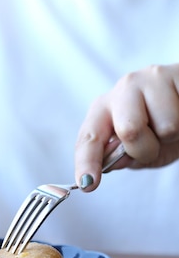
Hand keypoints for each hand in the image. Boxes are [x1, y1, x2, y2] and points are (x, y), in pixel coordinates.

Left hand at [75, 64, 178, 190]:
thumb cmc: (160, 128)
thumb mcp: (139, 150)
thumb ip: (122, 158)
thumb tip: (110, 162)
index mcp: (105, 108)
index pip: (89, 138)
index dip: (87, 161)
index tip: (87, 183)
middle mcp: (124, 88)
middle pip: (129, 131)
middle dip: (145, 150)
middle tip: (155, 144)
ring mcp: (151, 78)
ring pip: (166, 127)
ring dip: (172, 137)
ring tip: (173, 125)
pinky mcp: (177, 74)